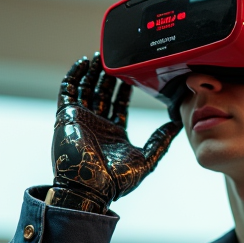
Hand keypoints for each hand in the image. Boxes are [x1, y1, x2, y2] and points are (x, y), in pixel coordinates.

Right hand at [47, 53, 181, 212]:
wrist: (90, 187)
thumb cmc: (117, 180)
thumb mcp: (147, 158)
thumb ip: (161, 140)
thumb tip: (178, 124)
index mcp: (114, 133)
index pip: (119, 104)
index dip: (125, 88)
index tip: (131, 72)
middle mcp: (97, 124)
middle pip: (102, 93)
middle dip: (108, 75)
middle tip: (115, 58)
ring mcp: (81, 119)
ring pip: (86, 88)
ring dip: (92, 72)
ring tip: (100, 55)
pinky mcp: (65, 117)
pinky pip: (67, 91)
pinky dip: (74, 76)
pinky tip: (83, 63)